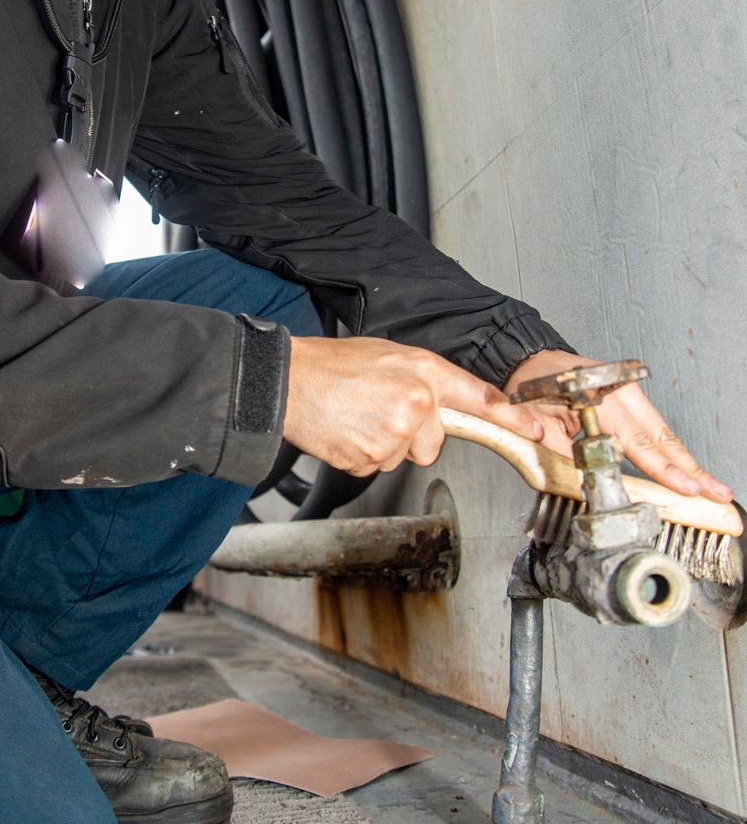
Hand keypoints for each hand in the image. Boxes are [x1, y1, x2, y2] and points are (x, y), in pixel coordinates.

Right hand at [284, 336, 544, 477]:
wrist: (289, 381)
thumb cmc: (335, 365)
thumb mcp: (391, 356)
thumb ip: (427, 378)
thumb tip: (449, 403)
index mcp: (424, 371)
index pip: (480, 398)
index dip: (512, 417)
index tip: (535, 428)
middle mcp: (416, 402)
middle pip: (433, 441)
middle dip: (411, 434)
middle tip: (378, 410)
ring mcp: (394, 433)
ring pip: (403, 456)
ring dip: (382, 444)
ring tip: (358, 417)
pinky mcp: (370, 457)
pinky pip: (376, 467)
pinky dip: (361, 455)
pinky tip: (347, 431)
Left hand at [503, 350, 732, 502]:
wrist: (531, 360)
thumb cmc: (533, 387)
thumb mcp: (536, 422)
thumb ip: (561, 452)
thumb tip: (588, 480)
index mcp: (600, 398)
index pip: (638, 442)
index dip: (664, 469)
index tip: (686, 487)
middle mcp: (621, 393)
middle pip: (663, 438)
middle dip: (690, 469)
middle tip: (716, 492)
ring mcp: (629, 393)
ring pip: (664, 433)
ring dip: (687, 462)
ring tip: (710, 485)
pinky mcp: (630, 397)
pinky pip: (655, 427)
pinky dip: (672, 449)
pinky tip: (687, 467)